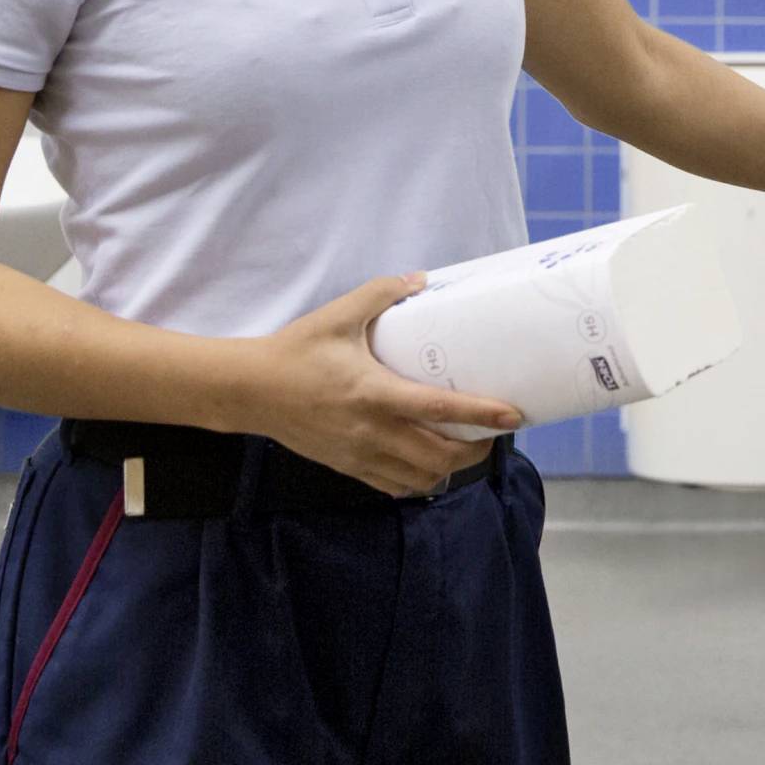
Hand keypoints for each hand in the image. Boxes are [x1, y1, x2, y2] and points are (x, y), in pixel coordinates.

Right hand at [235, 273, 527, 497]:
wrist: (251, 391)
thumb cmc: (296, 351)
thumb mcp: (339, 315)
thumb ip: (382, 293)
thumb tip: (421, 279)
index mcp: (374, 393)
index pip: (439, 408)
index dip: (481, 413)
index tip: (512, 414)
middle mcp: (373, 431)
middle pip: (440, 456)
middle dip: (476, 449)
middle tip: (492, 431)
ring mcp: (361, 455)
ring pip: (422, 478)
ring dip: (451, 468)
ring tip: (465, 447)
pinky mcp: (349, 467)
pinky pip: (396, 485)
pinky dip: (421, 480)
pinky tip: (428, 462)